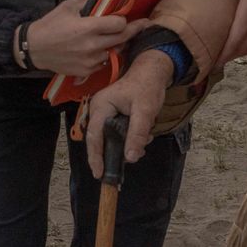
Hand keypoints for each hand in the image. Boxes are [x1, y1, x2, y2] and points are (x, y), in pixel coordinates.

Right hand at [24, 0, 148, 78]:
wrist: (34, 49)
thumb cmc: (50, 25)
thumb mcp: (68, 7)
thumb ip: (89, 2)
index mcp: (88, 27)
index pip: (119, 24)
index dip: (123, 19)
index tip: (125, 17)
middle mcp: (92, 45)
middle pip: (122, 38)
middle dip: (133, 30)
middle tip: (144, 24)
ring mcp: (90, 60)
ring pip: (115, 51)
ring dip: (117, 43)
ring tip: (114, 37)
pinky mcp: (86, 71)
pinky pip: (104, 63)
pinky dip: (105, 55)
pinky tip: (99, 49)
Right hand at [85, 51, 174, 176]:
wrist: (152, 72)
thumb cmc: (147, 87)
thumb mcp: (145, 112)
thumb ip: (137, 134)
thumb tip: (131, 158)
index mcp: (101, 106)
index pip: (94, 136)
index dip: (95, 157)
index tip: (99, 174)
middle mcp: (98, 110)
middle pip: (99, 139)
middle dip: (112, 154)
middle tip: (120, 170)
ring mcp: (104, 112)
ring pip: (109, 138)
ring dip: (125, 145)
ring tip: (143, 142)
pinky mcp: (112, 115)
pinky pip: (115, 133)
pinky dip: (128, 139)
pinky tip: (143, 137)